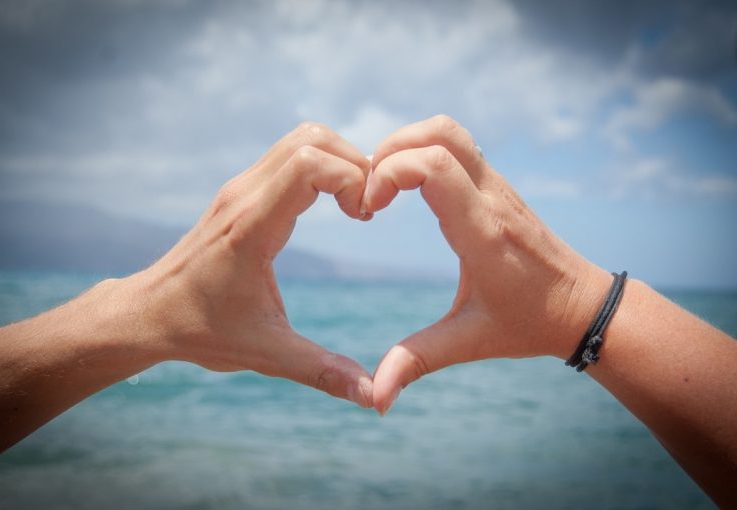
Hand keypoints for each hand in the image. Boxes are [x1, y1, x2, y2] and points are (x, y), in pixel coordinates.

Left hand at [123, 122, 373, 406]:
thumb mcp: (266, 354)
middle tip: (367, 209)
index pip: (310, 163)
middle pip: (312, 138)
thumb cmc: (201, 331)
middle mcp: (244, 195)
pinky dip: (321, 165)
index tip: (364, 218)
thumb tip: (373, 396)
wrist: (148, 313)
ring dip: (338, 160)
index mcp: (252, 227)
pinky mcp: (240, 192)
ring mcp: (240, 188)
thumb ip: (321, 371)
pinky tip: (331, 205)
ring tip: (354, 205)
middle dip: (354, 163)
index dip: (352, 178)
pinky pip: (289, 155)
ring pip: (301, 138)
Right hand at [364, 115, 612, 413]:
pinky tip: (408, 187)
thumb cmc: (528, 323)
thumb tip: (375, 401)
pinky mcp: (496, 185)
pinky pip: (457, 144)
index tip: (369, 208)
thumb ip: (416, 363)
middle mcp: (491, 197)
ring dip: (407, 143)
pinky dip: (423, 150)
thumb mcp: (468, 342)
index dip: (388, 173)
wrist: (583, 306)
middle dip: (389, 150)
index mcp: (482, 231)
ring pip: (449, 130)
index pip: (433, 165)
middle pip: (439, 132)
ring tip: (384, 184)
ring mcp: (497, 185)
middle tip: (369, 190)